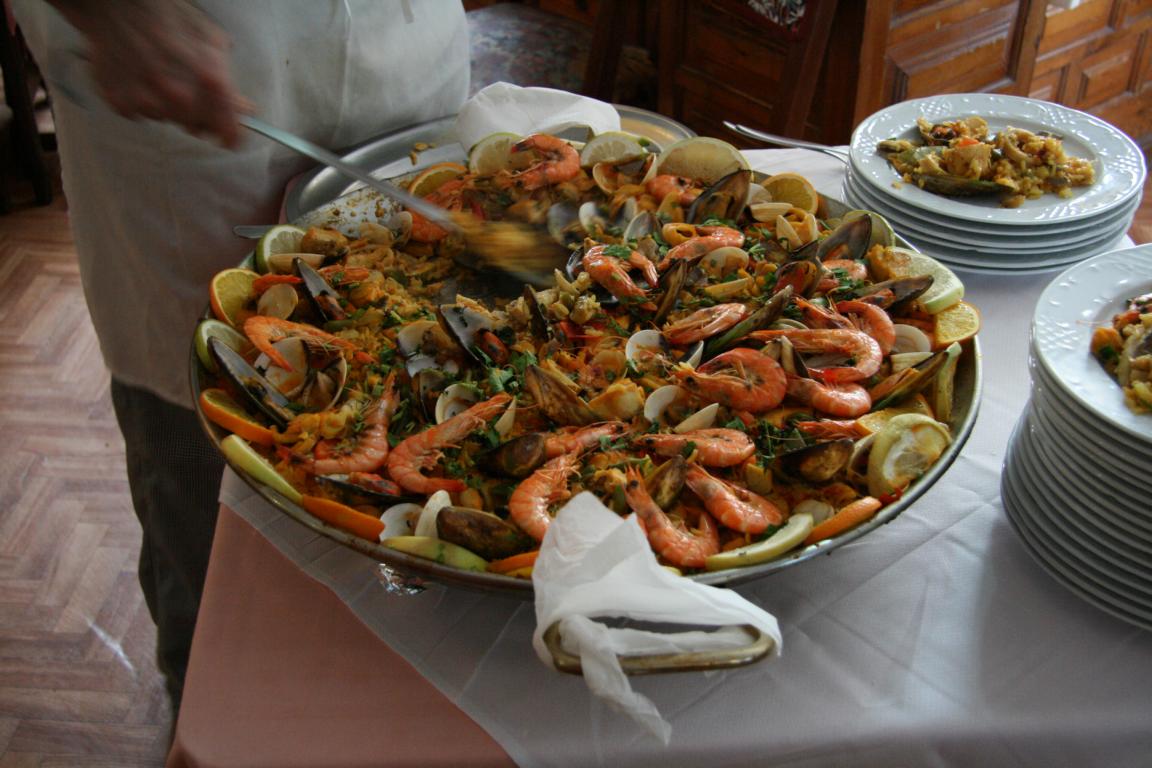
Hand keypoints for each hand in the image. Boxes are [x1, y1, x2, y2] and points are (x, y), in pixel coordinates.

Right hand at [59, 0, 249, 146]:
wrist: (116, 3)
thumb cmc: (169, 16)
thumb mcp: (211, 40)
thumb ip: (228, 81)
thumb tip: (245, 110)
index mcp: (208, 79)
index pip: (227, 130)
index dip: (230, 136)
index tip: (228, 139)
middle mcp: (179, 96)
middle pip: (195, 126)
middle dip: (196, 115)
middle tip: (188, 90)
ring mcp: (147, 101)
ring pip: (165, 119)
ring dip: (166, 105)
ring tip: (158, 75)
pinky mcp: (119, 102)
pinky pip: (138, 114)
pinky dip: (140, 100)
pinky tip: (138, 76)